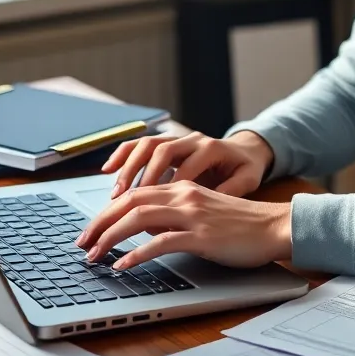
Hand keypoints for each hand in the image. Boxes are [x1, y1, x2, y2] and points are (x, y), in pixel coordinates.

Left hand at [75, 180, 291, 270]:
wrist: (276, 227)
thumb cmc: (243, 225)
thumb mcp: (204, 212)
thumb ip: (176, 216)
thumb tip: (147, 232)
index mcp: (182, 188)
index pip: (134, 194)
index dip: (107, 211)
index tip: (91, 230)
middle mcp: (183, 196)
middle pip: (129, 203)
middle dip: (100, 223)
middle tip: (82, 243)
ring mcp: (192, 215)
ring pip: (139, 218)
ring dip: (111, 237)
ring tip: (95, 255)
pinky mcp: (202, 236)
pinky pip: (162, 242)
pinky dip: (138, 253)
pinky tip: (124, 265)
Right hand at [102, 130, 273, 198]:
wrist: (247, 151)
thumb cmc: (245, 169)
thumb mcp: (247, 181)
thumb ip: (229, 191)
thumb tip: (206, 209)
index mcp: (211, 148)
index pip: (184, 169)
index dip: (168, 193)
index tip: (157, 217)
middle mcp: (191, 139)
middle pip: (158, 153)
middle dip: (139, 179)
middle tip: (123, 205)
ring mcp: (177, 138)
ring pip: (145, 146)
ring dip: (127, 170)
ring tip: (114, 195)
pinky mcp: (166, 142)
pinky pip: (139, 144)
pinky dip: (122, 155)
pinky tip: (107, 170)